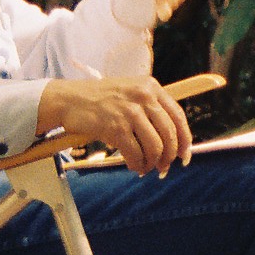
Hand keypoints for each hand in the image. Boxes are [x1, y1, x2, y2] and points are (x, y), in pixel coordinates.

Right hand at [37, 76, 191, 175]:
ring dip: (153, 162)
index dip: (185, 139)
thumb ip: (151, 108)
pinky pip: (135, 153)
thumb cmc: (101, 99)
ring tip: (146, 167)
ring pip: (155, 146)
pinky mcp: (115, 127)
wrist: (69, 99)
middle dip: (169, 156)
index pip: (178, 116)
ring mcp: (130, 112)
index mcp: (152, 87)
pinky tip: (135, 167)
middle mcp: (144, 97)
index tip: (185, 156)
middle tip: (164, 167)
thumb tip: (172, 139)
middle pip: (169, 134)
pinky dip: (138, 165)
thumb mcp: (131, 92)